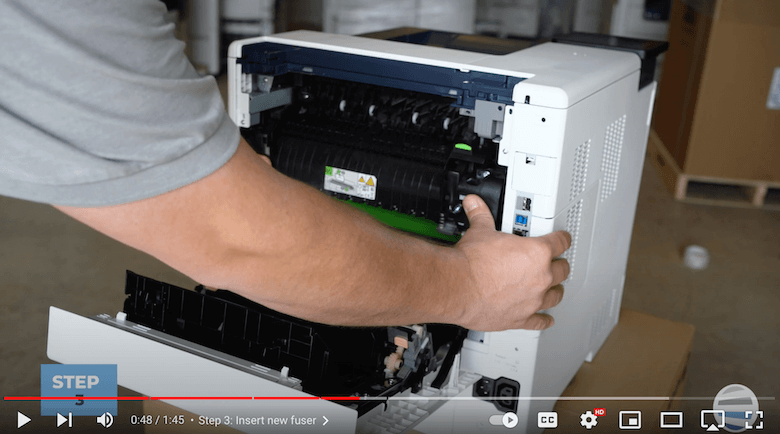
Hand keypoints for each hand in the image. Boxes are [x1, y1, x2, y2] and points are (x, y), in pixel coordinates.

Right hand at [453, 195, 570, 330]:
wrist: (458, 287)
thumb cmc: (471, 262)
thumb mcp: (480, 231)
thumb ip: (480, 216)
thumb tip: (475, 204)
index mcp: (536, 252)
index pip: (560, 242)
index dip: (562, 238)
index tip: (561, 239)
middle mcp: (540, 277)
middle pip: (562, 270)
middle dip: (559, 265)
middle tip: (555, 262)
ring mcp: (533, 299)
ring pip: (556, 295)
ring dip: (556, 291)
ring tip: (554, 288)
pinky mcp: (521, 318)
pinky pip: (540, 321)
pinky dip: (544, 320)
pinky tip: (546, 319)